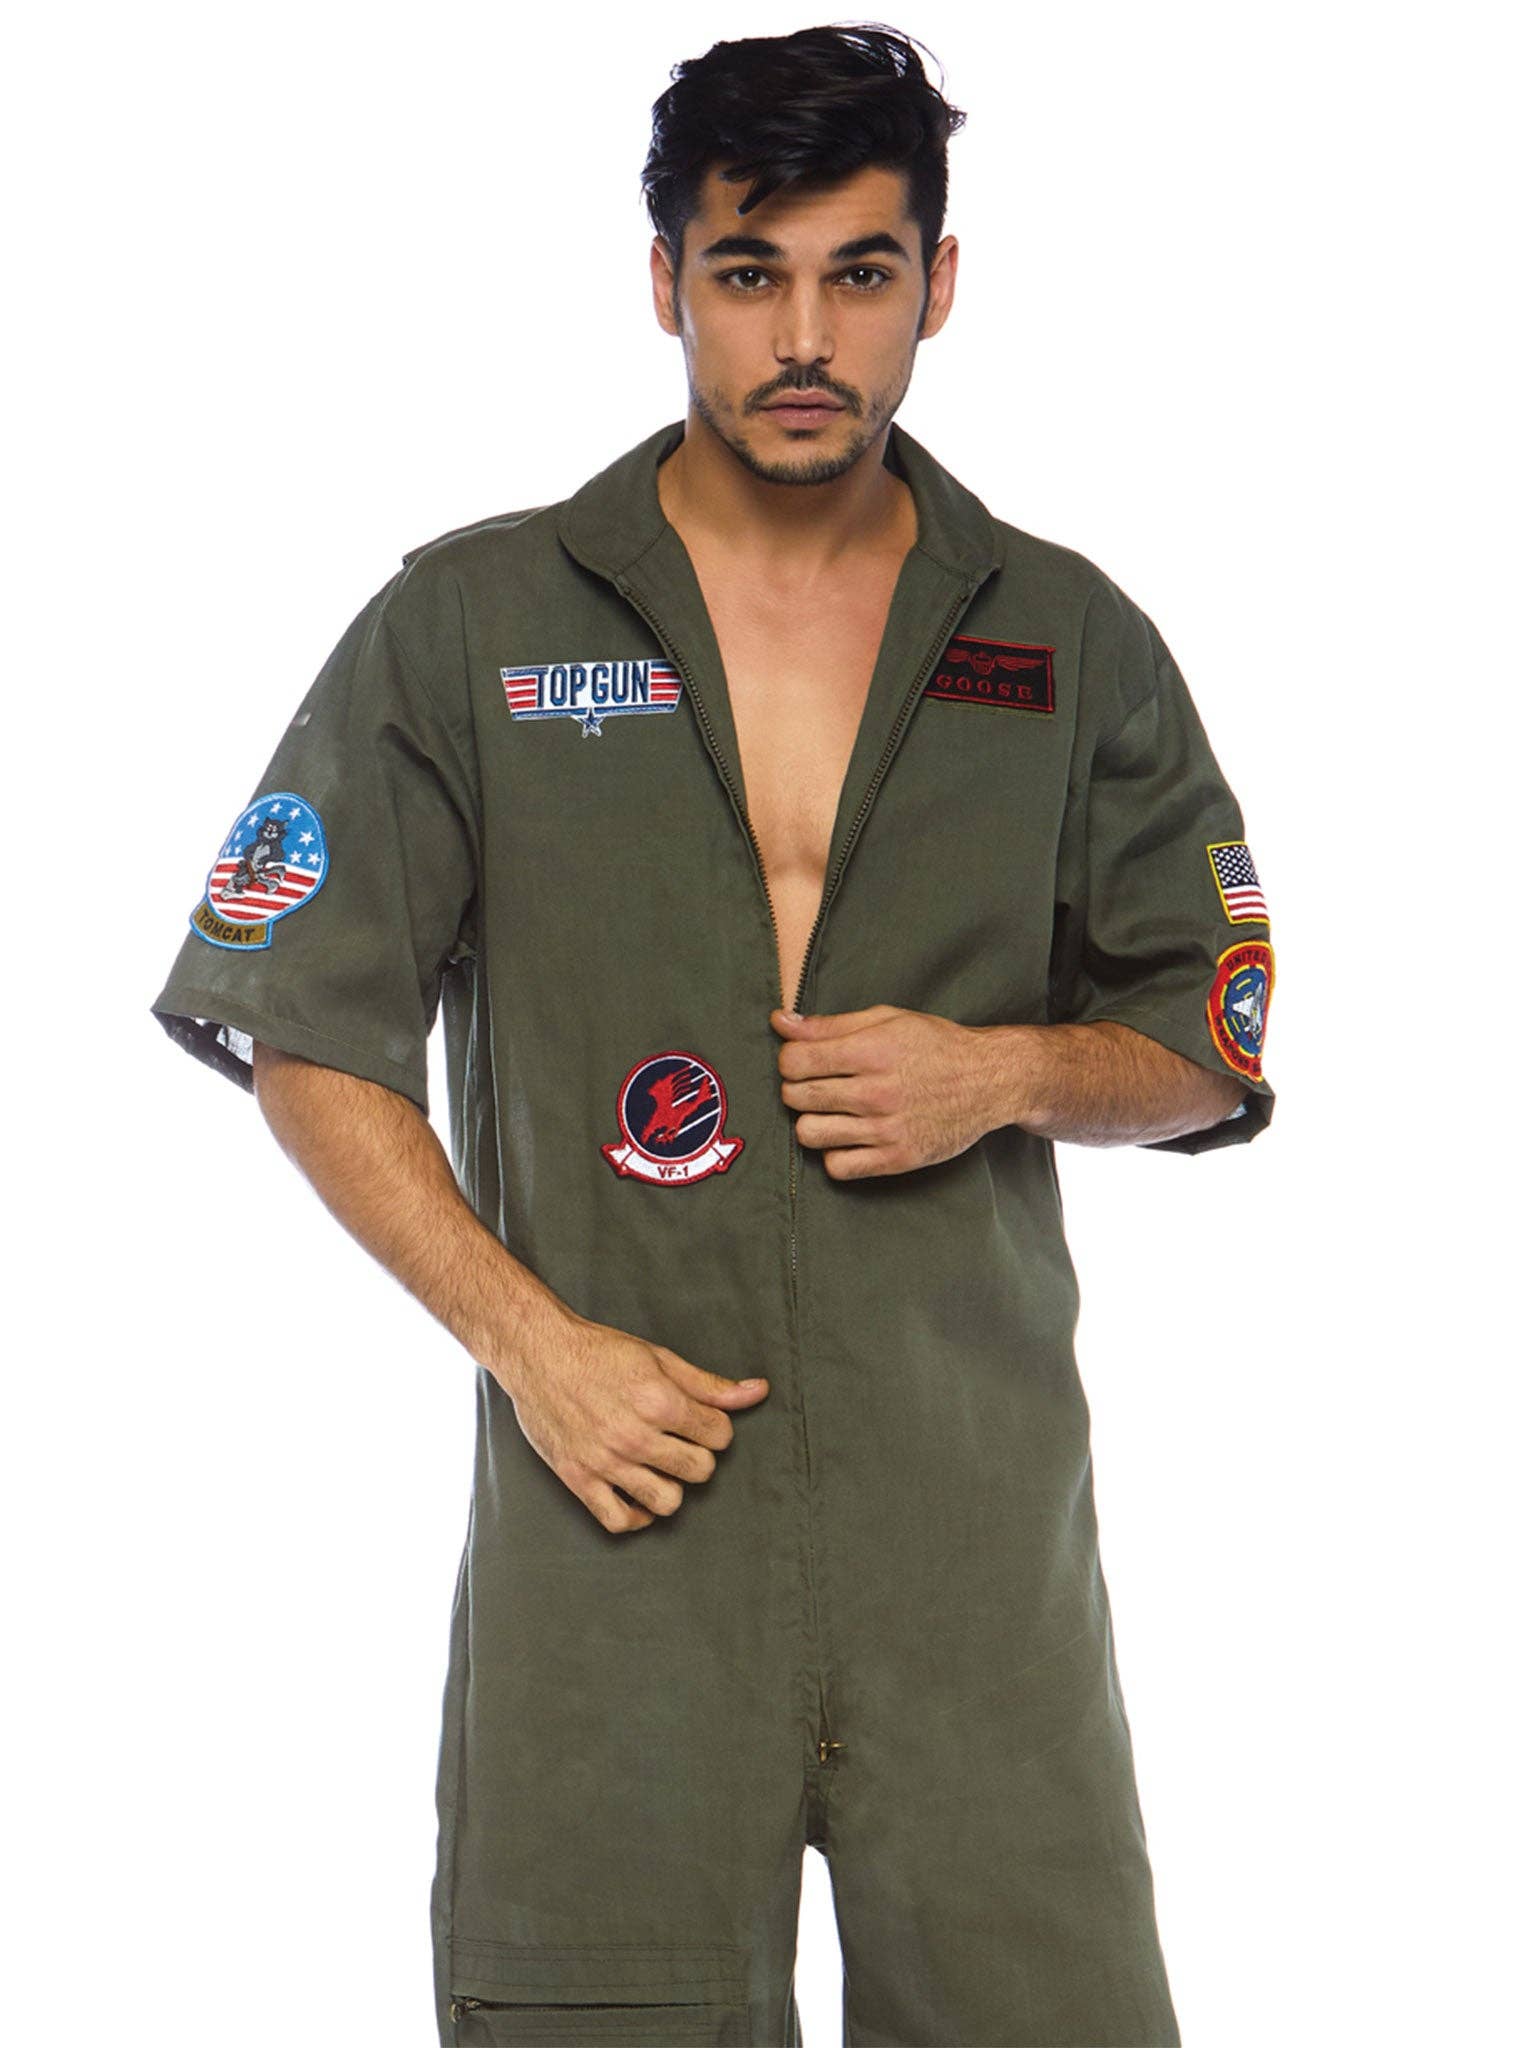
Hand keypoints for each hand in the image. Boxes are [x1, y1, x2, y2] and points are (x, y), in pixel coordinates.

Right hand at [496, 1306, 770, 1533]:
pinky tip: (637, 1494)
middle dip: (699, 1457)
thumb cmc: (599, 1352)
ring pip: (667, 1502)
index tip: (700, 1422)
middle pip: (700, 1471)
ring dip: (672, 1487)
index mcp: (660, 1402)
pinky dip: (635, 1516)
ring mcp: (606, 1462)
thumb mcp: (659, 1358)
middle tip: (682, 1443)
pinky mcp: (578, 1479)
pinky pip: (619, 1521)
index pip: (720, 1436)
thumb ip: (708, 1384)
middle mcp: (635, 1436)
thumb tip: (757, 1392)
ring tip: (661, 1468)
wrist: (539, 1354)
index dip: (715, 1428)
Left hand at [770, 1003, 998, 1178]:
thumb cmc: (936, 1046)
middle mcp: (876, 1092)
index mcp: (872, 1051)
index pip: (795, 1061)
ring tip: (830, 1112)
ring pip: (810, 1134)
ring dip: (811, 1122)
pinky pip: (838, 1167)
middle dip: (796, 1089)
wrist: (989, 1081)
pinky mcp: (897, 1159)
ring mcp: (887, 1129)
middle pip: (797, 1097)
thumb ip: (830, 1024)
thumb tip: (780, 1021)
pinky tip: (848, 1137)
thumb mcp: (888, 1020)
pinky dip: (835, 1154)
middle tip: (816, 1085)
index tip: (802, 1060)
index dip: (789, 1059)